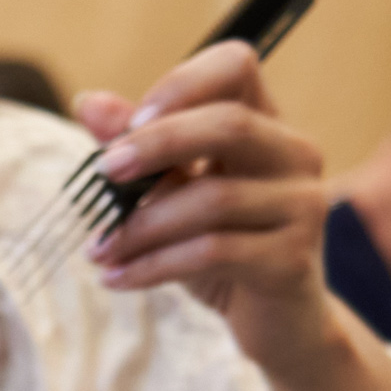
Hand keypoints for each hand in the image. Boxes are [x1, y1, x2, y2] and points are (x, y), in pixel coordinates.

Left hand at [71, 42, 332, 371]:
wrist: (275, 324)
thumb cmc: (222, 250)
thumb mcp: (174, 196)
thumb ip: (138, 149)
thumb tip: (88, 103)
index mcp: (267, 124)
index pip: (236, 66)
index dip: (181, 84)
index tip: (128, 125)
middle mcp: (295, 155)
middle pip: (229, 125)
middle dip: (156, 145)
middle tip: (102, 172)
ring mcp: (302, 206)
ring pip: (213, 199)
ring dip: (141, 225)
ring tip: (98, 249)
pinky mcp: (291, 260)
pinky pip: (212, 253)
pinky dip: (152, 265)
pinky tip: (116, 279)